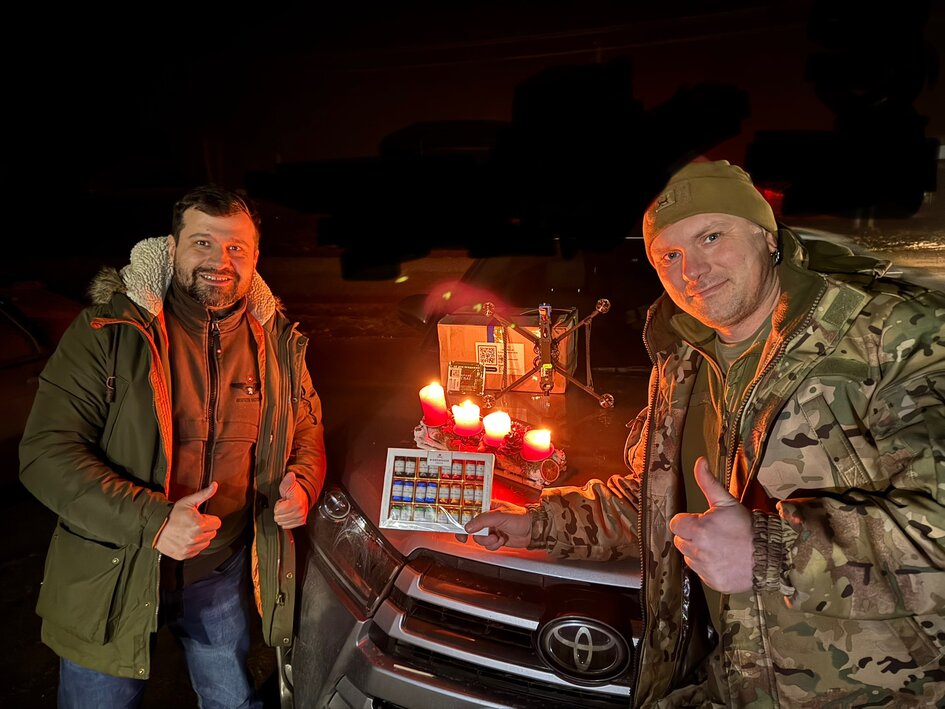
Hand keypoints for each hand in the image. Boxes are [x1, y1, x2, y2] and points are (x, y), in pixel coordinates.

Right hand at [156, 482, 221, 559]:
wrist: (154, 526)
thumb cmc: (172, 514)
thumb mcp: (188, 501)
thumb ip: (204, 494)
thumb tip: (215, 485)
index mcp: (199, 524)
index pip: (217, 523)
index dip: (209, 519)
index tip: (201, 518)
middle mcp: (195, 538)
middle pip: (212, 533)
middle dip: (205, 528)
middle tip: (193, 524)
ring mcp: (189, 548)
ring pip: (205, 543)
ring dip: (200, 537)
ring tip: (189, 531)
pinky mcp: (183, 555)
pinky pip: (196, 551)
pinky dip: (193, 546)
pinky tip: (185, 539)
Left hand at [274, 471, 308, 528]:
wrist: (303, 495)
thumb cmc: (294, 491)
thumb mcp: (288, 484)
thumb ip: (288, 480)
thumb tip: (291, 475)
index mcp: (297, 503)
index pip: (278, 511)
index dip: (278, 505)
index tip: (284, 500)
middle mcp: (300, 512)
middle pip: (279, 518)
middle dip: (280, 511)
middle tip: (285, 505)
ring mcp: (301, 518)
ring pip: (282, 523)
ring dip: (283, 516)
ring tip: (287, 509)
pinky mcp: (301, 522)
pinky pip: (286, 526)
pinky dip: (286, 521)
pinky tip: (289, 513)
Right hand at [454, 500, 532, 550]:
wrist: (533, 530)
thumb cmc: (520, 517)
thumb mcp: (499, 516)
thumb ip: (482, 520)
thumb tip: (468, 526)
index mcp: (487, 507)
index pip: (470, 511)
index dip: (461, 518)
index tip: (455, 525)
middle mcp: (488, 518)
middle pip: (472, 527)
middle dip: (473, 533)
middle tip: (465, 538)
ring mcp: (492, 529)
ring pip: (479, 538)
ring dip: (487, 540)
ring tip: (496, 537)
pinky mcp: (496, 539)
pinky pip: (487, 545)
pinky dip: (493, 545)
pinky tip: (500, 541)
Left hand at [668, 457, 752, 593]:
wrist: (770, 554)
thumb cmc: (747, 526)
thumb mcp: (726, 501)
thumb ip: (708, 482)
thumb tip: (699, 461)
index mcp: (698, 529)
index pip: (676, 524)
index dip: (688, 521)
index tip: (701, 521)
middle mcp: (698, 551)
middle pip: (680, 541)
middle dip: (692, 536)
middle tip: (712, 534)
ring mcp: (705, 568)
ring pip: (689, 558)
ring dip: (698, 552)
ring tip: (719, 547)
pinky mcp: (713, 582)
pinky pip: (701, 574)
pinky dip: (708, 568)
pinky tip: (723, 561)